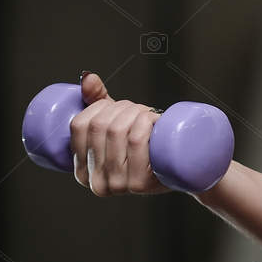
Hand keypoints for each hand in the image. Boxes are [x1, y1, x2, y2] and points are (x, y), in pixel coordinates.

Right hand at [69, 72, 172, 195]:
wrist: (182, 170)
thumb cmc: (147, 146)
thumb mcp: (117, 127)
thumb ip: (97, 101)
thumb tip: (87, 77)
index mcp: (82, 172)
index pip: (79, 125)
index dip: (98, 106)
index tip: (115, 106)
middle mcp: (96, 183)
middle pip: (101, 126)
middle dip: (122, 107)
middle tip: (139, 110)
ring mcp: (118, 185)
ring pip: (119, 130)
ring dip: (136, 112)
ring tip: (149, 115)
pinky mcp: (140, 183)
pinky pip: (136, 141)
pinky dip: (145, 122)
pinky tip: (154, 119)